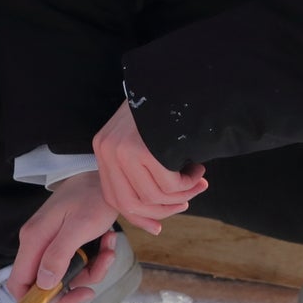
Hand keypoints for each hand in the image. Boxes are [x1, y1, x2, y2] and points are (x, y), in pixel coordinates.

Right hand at [9, 171, 120, 302]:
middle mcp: (38, 245)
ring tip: (108, 253)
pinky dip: (96, 258)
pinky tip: (109, 243)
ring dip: (90, 271)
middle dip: (70, 290)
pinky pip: (79, 262)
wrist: (107, 175)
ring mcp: (53, 244)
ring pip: (67, 275)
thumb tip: (43, 285)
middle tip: (89, 291)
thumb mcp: (77, 228)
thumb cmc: (91, 198)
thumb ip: (58, 257)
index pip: (19, 283)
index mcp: (33, 241)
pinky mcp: (68, 242)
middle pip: (44, 284)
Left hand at [93, 100, 205, 233]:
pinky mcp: (141, 150)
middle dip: (163, 209)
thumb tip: (154, 212)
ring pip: (153, 195)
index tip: (159, 225)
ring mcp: (121, 151)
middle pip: (130, 203)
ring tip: (198, 180)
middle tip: (188, 201)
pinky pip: (168, 184)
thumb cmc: (163, 109)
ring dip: (181, 194)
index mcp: (103, 149)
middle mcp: (107, 151)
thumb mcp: (141, 138)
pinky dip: (186, 183)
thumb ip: (140, 169)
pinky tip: (197, 168)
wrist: (174, 77)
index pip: (114, 198)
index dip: (138, 215)